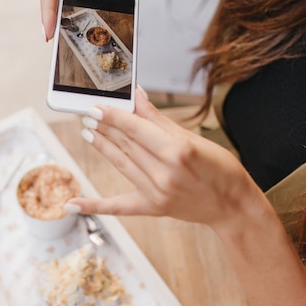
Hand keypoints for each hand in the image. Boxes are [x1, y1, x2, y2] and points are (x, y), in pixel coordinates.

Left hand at [66, 88, 270, 228]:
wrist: (233, 205)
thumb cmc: (221, 169)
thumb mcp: (194, 139)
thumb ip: (159, 120)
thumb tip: (139, 97)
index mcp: (177, 151)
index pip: (135, 129)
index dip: (113, 116)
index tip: (97, 106)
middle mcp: (164, 173)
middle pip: (125, 144)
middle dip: (104, 127)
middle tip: (87, 114)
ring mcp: (156, 193)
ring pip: (121, 164)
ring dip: (102, 146)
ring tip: (88, 132)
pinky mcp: (153, 208)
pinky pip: (119, 207)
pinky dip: (95, 206)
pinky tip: (72, 204)